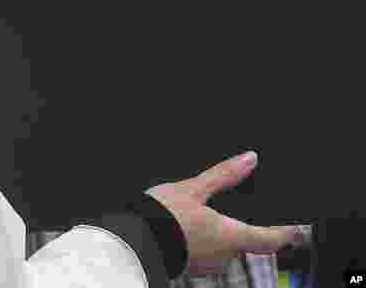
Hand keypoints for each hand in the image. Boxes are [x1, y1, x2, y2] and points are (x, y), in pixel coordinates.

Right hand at [145, 151, 298, 274]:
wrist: (131, 242)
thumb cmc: (162, 217)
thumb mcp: (192, 189)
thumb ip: (223, 175)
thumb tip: (250, 159)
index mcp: (232, 237)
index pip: (272, 238)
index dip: (286, 230)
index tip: (294, 223)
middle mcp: (225, 256)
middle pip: (245, 241)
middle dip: (242, 225)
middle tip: (234, 207)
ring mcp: (207, 265)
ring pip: (224, 247)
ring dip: (220, 232)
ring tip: (201, 213)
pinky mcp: (189, 266)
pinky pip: (206, 252)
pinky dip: (203, 239)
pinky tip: (186, 226)